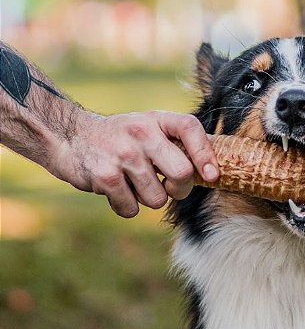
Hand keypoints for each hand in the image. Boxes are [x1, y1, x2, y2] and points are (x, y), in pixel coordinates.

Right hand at [49, 110, 218, 217]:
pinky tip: (116, 190)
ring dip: (149, 199)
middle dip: (180, 189)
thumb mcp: (148, 128)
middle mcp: (141, 132)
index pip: (190, 128)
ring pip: (157, 198)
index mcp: (156, 119)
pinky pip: (132, 209)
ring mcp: (123, 154)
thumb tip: (212, 174)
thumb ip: (176, 144)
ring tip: (134, 183)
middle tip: (169, 187)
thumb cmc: (121, 139)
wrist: (68, 137)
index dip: (205, 154)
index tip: (211, 176)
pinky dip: (126, 206)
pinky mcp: (105, 176)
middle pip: (182, 173)